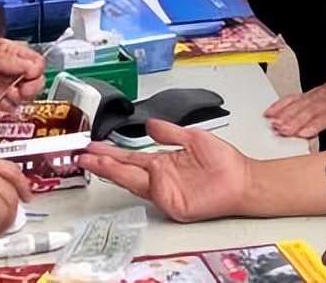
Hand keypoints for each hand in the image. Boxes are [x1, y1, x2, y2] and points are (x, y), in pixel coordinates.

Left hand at [0, 39, 44, 108]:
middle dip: (33, 86)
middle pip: (35, 79)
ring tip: (9, 95)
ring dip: (21, 97)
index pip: (35, 61)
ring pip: (25, 94)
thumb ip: (8, 61)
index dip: (35, 70)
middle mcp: (10, 69)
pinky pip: (10, 107)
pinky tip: (2, 103)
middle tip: (23, 89)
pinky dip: (9, 108)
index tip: (29, 75)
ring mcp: (3, 85)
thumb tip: (31, 67)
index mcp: (11, 53)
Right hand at [77, 120, 252, 221]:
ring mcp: (165, 191)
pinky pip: (153, 192)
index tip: (92, 146)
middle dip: (103, 162)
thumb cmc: (224, 162)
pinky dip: (139, 183)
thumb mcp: (193, 138)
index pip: (130, 158)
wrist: (243, 179)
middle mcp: (160, 178)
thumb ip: (169, 132)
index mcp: (162, 163)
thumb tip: (149, 124)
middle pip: (125, 170)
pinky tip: (126, 173)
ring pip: (132, 180)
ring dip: (113, 171)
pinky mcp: (173, 203)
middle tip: (82, 155)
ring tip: (93, 162)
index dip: (110, 153)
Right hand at [264, 46, 325, 141]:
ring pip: (297, 105)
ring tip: (273, 124)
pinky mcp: (307, 94)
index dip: (313, 125)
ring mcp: (314, 96)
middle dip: (293, 122)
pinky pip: (292, 99)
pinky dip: (280, 105)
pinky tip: (271, 112)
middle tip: (281, 131)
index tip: (302, 133)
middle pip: (307, 112)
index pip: (325, 116)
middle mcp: (325, 100)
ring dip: (284, 115)